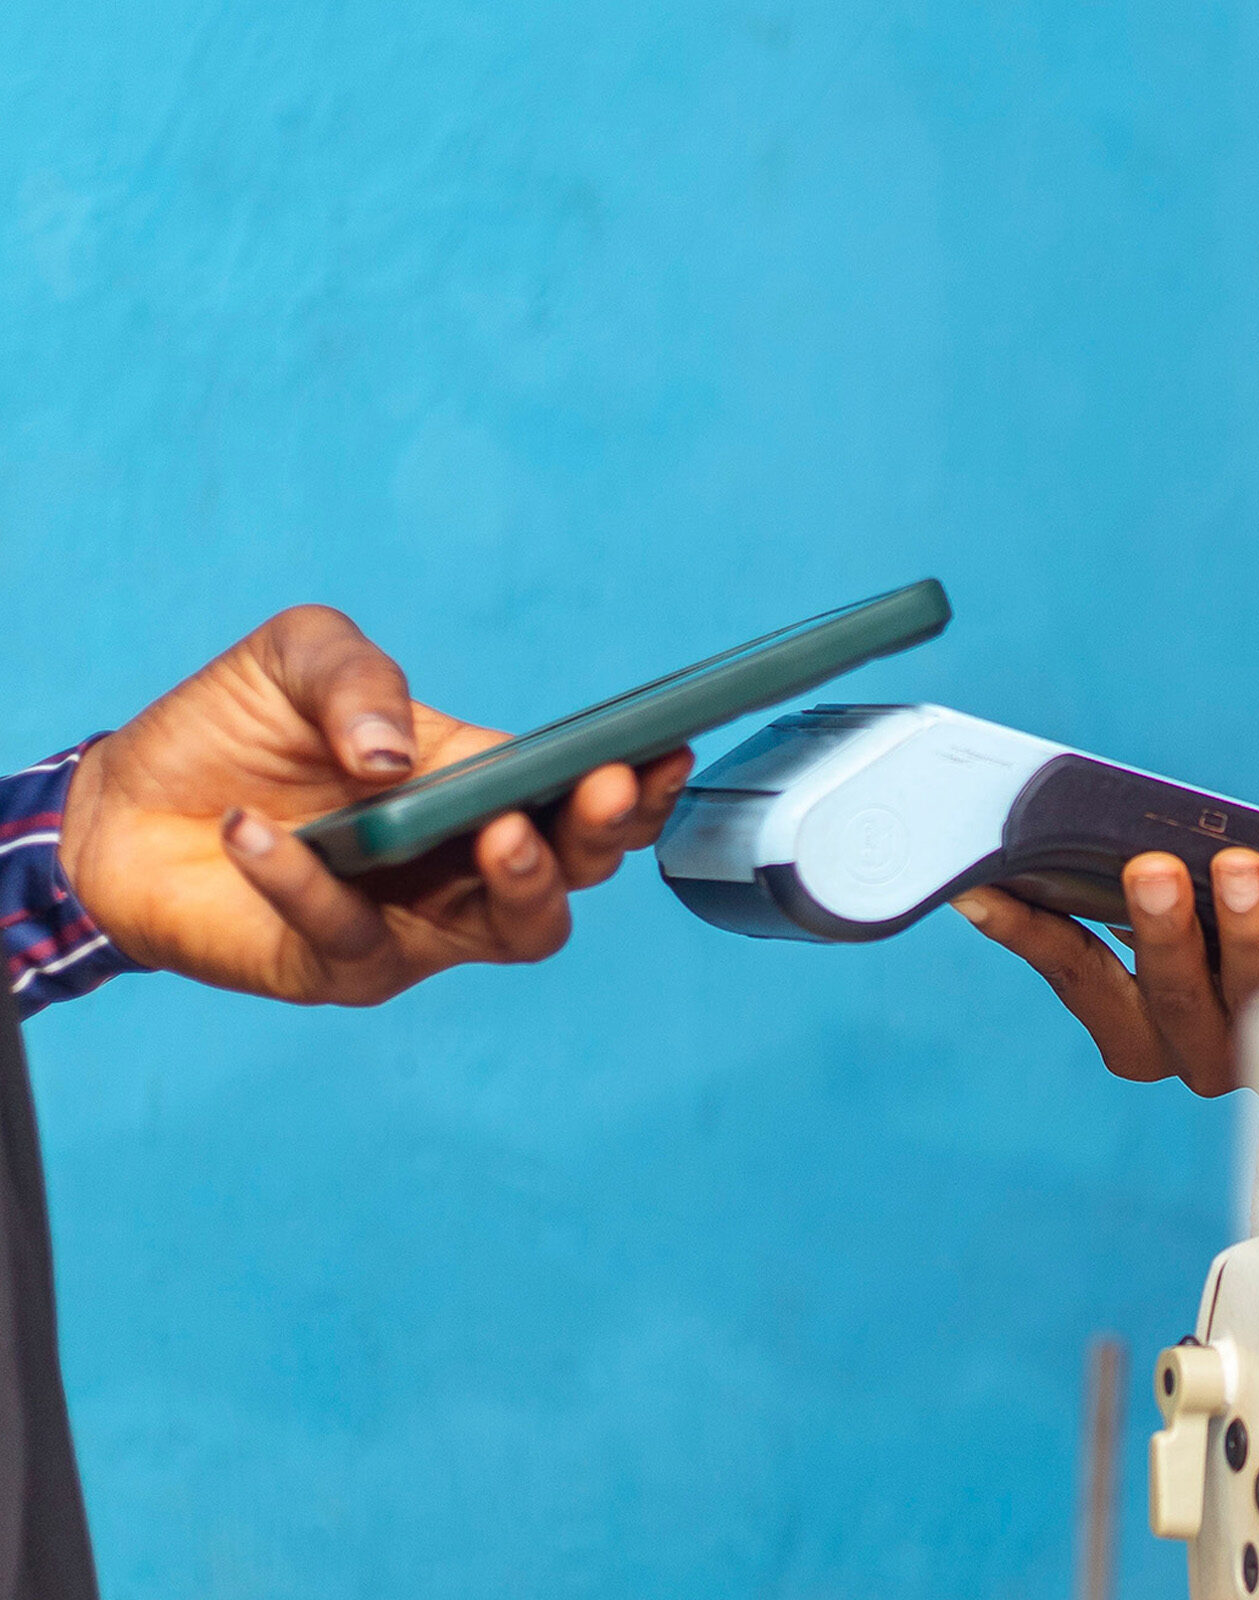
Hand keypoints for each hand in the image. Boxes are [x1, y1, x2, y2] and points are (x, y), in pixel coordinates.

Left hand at [58, 605, 695, 1005]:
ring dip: (525, 883)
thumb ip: (356, 674)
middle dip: (604, 830)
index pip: (587, 793)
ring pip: (519, 930)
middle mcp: (470, 863)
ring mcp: (418, 924)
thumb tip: (397, 756)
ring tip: (494, 830)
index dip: (638, 781)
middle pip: (581, 870)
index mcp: (485, 783)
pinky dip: (304, 884)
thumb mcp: (294, 657)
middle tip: (600, 786)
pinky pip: (351, 935)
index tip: (664, 748)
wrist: (119, 808)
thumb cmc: (230, 730)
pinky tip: (255, 833)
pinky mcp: (342, 967)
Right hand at [953, 848, 1258, 1095]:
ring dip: (1248, 929)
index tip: (986, 886)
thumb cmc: (1225, 945)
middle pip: (1173, 994)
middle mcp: (1200, 1055)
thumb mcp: (1164, 930)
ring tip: (1245, 868)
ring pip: (1255, 992)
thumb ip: (1102, 901)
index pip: (1079, 978)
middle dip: (1162, 929)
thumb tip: (1008, 851)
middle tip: (1152, 867)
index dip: (1030, 932)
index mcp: (1139, 1039)